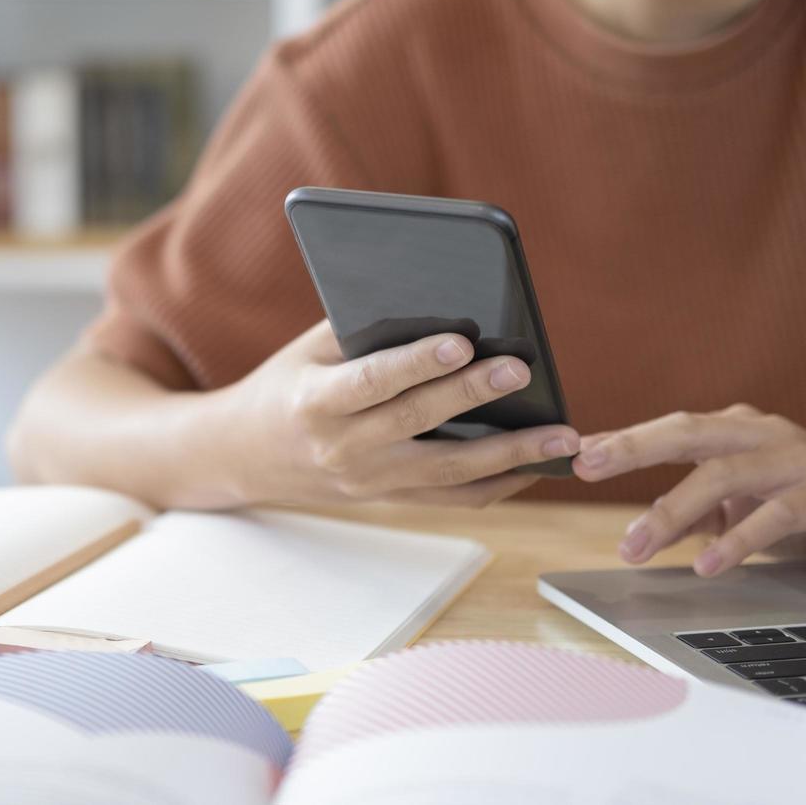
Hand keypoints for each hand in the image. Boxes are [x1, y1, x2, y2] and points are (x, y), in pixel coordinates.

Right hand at [227, 320, 580, 506]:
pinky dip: (500, 485)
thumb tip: (439, 302)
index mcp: (316, 403)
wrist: (243, 457)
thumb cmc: (286, 385)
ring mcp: (369, 483)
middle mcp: (343, 450)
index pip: (374, 382)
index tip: (463, 341)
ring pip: (449, 475)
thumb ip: (364, 331)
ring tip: (562, 436)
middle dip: (476, 397)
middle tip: (525, 371)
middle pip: (421, 426)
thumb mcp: (307, 350)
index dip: (419, 363)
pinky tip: (537, 465)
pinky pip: (453, 500)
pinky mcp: (388, 501)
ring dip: (511, 457)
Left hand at [571, 405, 805, 575]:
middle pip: (687, 431)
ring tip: (635, 545)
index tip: (575, 453)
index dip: (622, 439)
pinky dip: (737, 539)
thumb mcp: (745, 505)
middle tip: (587, 466)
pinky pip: (773, 515)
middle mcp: (761, 433)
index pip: (670, 428)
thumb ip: (701, 514)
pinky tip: (707, 563)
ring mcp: (794, 459)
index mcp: (736, 430)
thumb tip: (647, 530)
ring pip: (722, 474)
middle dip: (632, 447)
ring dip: (672, 511)